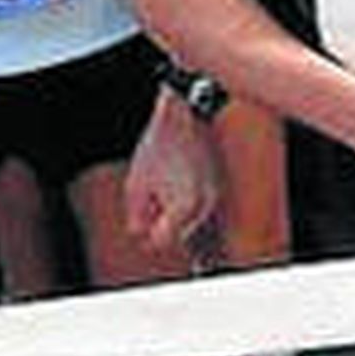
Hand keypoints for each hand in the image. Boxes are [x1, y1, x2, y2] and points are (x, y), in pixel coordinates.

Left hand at [124, 90, 218, 253]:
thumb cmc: (158, 147)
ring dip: (175, 212)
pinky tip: (177, 176)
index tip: (142, 213)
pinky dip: (186, 199)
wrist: (186, 113)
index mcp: (184, 208)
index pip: (161, 242)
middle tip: (151, 194)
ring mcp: (214, 196)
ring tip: (164, 181)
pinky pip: (199, 205)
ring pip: (189, 221)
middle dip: (161, 222)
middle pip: (177, 234)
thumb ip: (137, 218)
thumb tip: (142, 236)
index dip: (147, 230)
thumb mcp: (136, 185)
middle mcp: (204, 206)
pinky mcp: (218, 185)